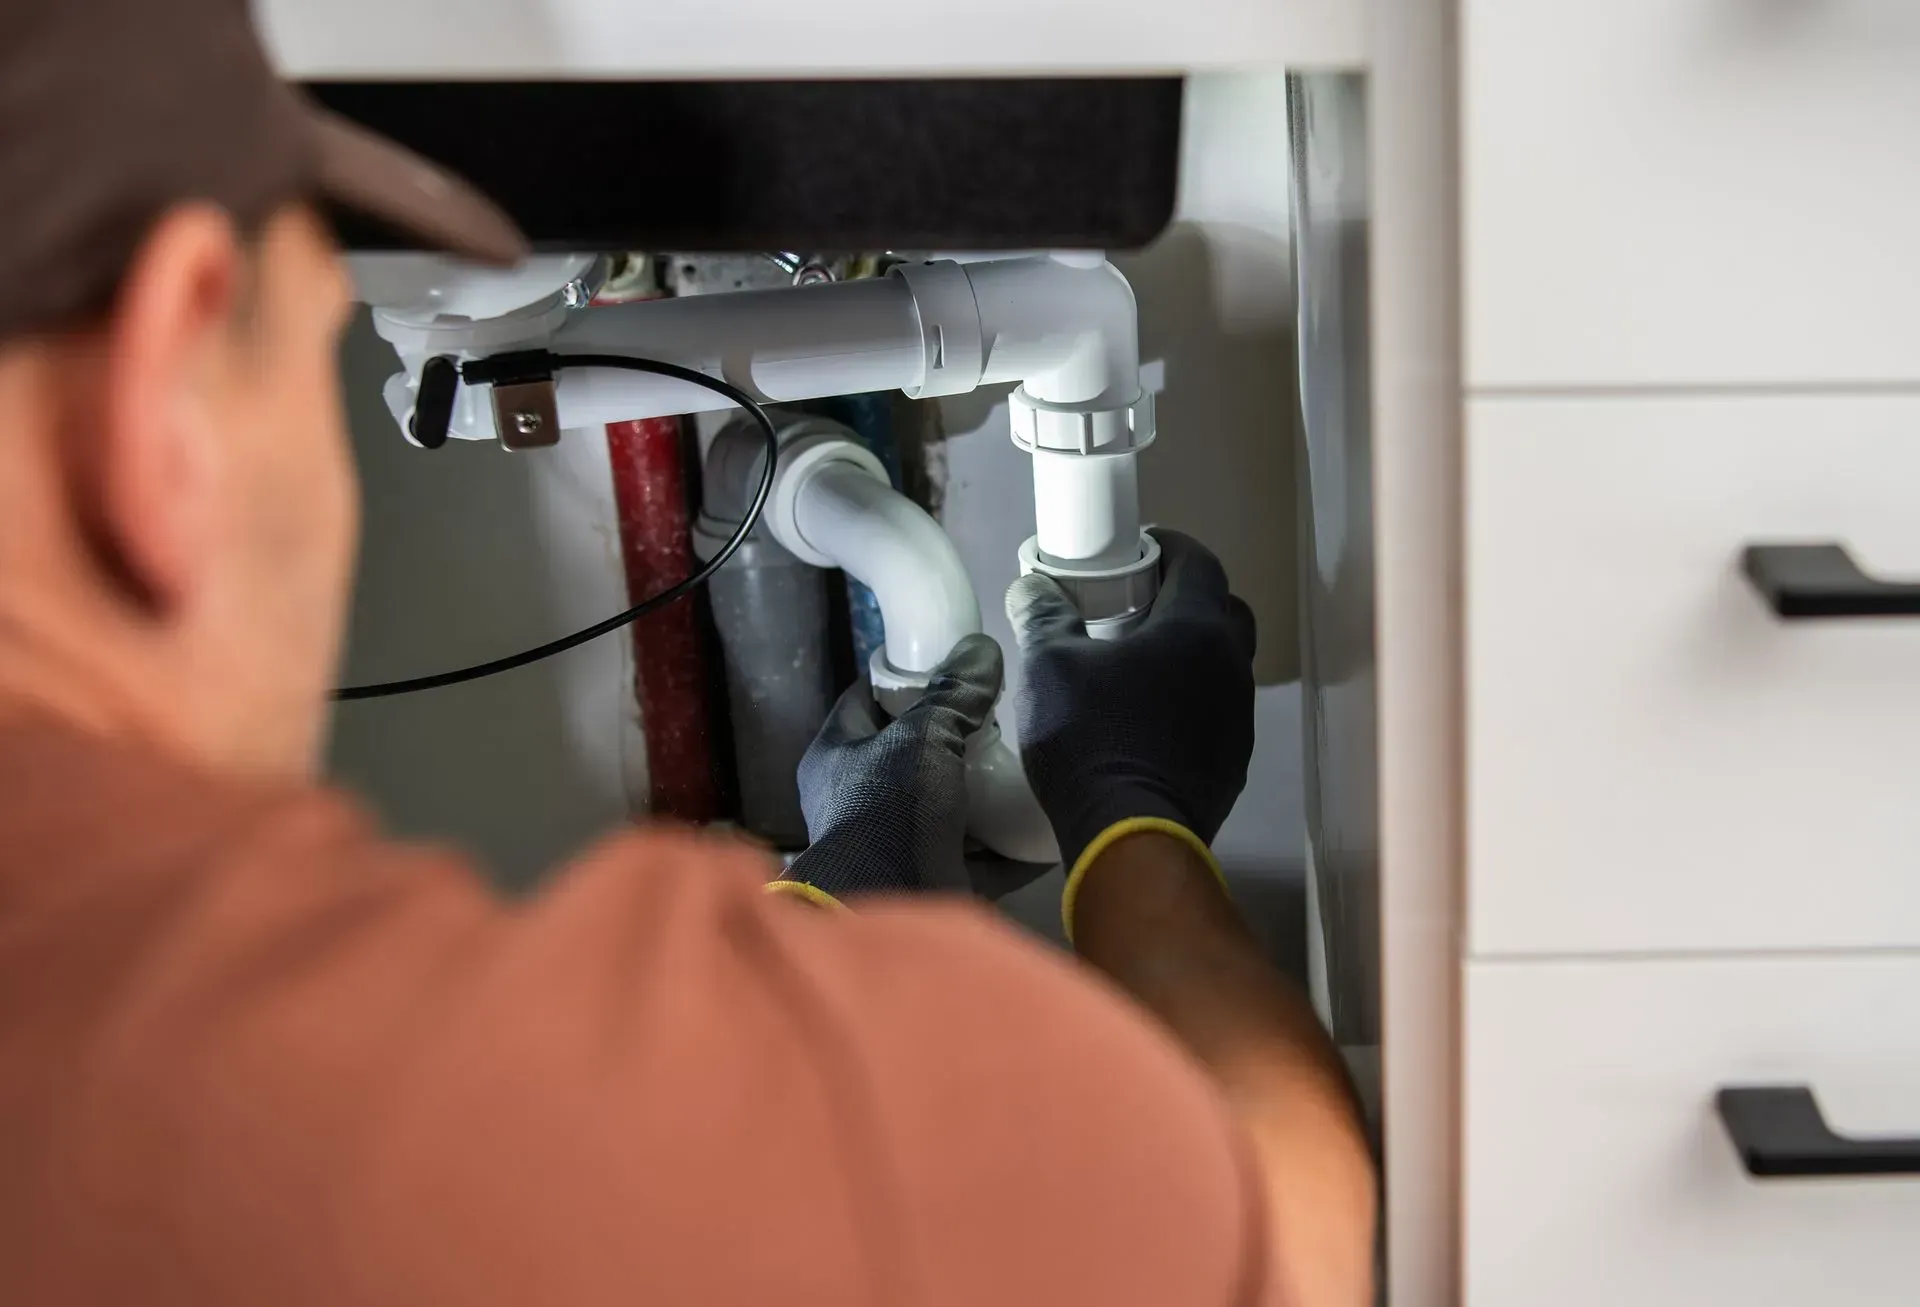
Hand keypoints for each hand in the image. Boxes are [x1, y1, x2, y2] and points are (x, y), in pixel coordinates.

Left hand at [781, 633, 1002, 897]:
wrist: (891, 901)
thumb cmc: (890, 808)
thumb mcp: (923, 737)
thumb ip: (954, 694)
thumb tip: (982, 648)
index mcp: (835, 756)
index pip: (863, 699)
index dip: (900, 677)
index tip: (945, 663)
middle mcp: (856, 800)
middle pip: (909, 756)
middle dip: (953, 740)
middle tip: (998, 718)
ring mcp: (894, 845)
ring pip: (944, 809)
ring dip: (982, 795)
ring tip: (1024, 766)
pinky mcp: (931, 880)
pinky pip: (977, 858)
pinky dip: (1007, 846)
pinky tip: (1042, 825)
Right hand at [1004, 529, 1256, 872]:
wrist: (1128, 837)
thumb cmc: (1090, 738)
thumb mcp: (1049, 667)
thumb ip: (1044, 616)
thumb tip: (1033, 586)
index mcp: (1197, 627)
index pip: (1199, 561)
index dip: (1166, 546)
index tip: (1133, 551)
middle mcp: (1232, 665)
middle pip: (1221, 609)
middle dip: (1184, 597)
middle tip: (1135, 606)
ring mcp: (1240, 718)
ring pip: (1222, 665)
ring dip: (1190, 654)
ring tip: (1138, 666)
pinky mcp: (1234, 763)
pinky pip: (1217, 712)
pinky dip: (1191, 702)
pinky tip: (1150, 721)